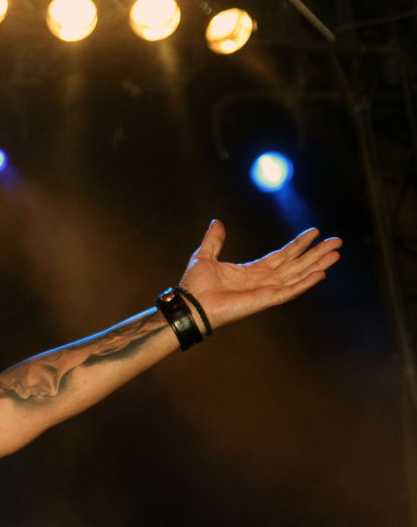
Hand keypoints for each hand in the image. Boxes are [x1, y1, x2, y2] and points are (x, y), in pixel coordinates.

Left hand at [179, 220, 341, 329]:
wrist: (189, 304)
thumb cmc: (195, 286)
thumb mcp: (204, 256)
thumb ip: (214, 240)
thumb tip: (217, 221)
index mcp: (251, 271)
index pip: (282, 256)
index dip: (298, 244)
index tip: (314, 233)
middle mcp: (262, 281)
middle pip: (296, 264)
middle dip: (316, 253)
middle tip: (337, 241)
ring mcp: (265, 291)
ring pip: (298, 275)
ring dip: (317, 264)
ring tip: (335, 254)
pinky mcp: (265, 300)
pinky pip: (289, 291)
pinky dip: (305, 283)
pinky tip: (320, 274)